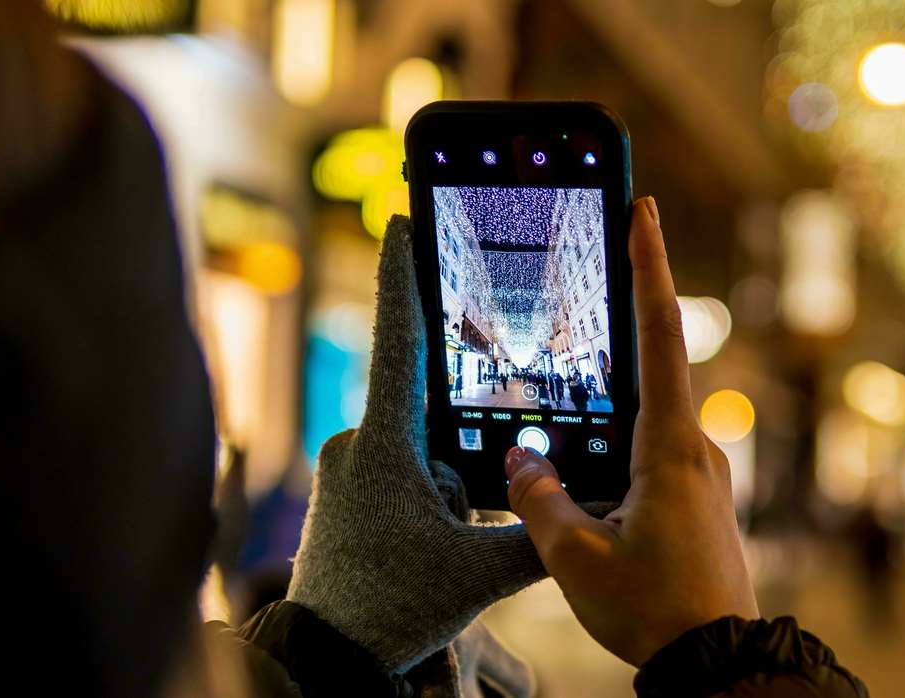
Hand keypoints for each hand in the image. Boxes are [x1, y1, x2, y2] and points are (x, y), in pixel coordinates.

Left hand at [287, 217, 545, 672]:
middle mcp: (356, 445)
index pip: (399, 340)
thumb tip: (580, 502)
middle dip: (457, 462)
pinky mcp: (344, 495)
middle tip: (452, 522)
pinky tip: (424, 549)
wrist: (325, 658)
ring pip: (421, 455)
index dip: (403, 277)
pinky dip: (426, 501)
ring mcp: (346, 471)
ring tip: (433, 552)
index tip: (401, 221)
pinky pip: (401, 477)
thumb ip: (536, 534)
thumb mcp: (479, 574)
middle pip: (430, 417)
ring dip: (444, 492)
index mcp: (385, 445)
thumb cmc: (390, 609)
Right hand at [504, 197, 759, 665]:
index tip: (644, 209)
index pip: (659, 334)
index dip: (649, 265)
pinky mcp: (700, 501)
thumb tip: (522, 457)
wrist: (718, 662)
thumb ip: (541, 498)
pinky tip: (589, 493)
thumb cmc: (654, 609)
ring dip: (603, 426)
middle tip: (574, 316)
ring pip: (643, 426)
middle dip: (610, 346)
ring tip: (563, 448)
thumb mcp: (576, 556)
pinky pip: (652, 460)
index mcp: (670, 445)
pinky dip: (616, 459)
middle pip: (648, 374)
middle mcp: (696, 449)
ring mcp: (704, 475)